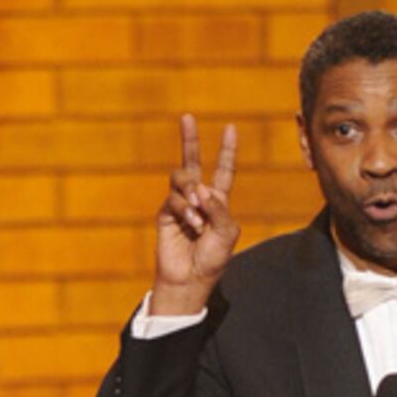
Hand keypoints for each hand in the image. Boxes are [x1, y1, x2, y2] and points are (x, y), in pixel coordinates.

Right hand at [152, 114, 239, 313]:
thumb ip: (218, 208)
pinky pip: (173, 199)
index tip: (231, 128)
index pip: (223, 171)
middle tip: (187, 117)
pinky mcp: (165, 214)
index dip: (227, 151)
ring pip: (181, 179)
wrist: (191, 280)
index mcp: (219, 202)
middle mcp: (199, 199)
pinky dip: (185, 210)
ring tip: (199, 217)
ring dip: (192, 194)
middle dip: (190, 139)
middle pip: (192, 162)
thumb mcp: (227, 233)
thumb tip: (201, 187)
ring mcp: (180, 205)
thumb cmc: (213, 260)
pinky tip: (192, 225)